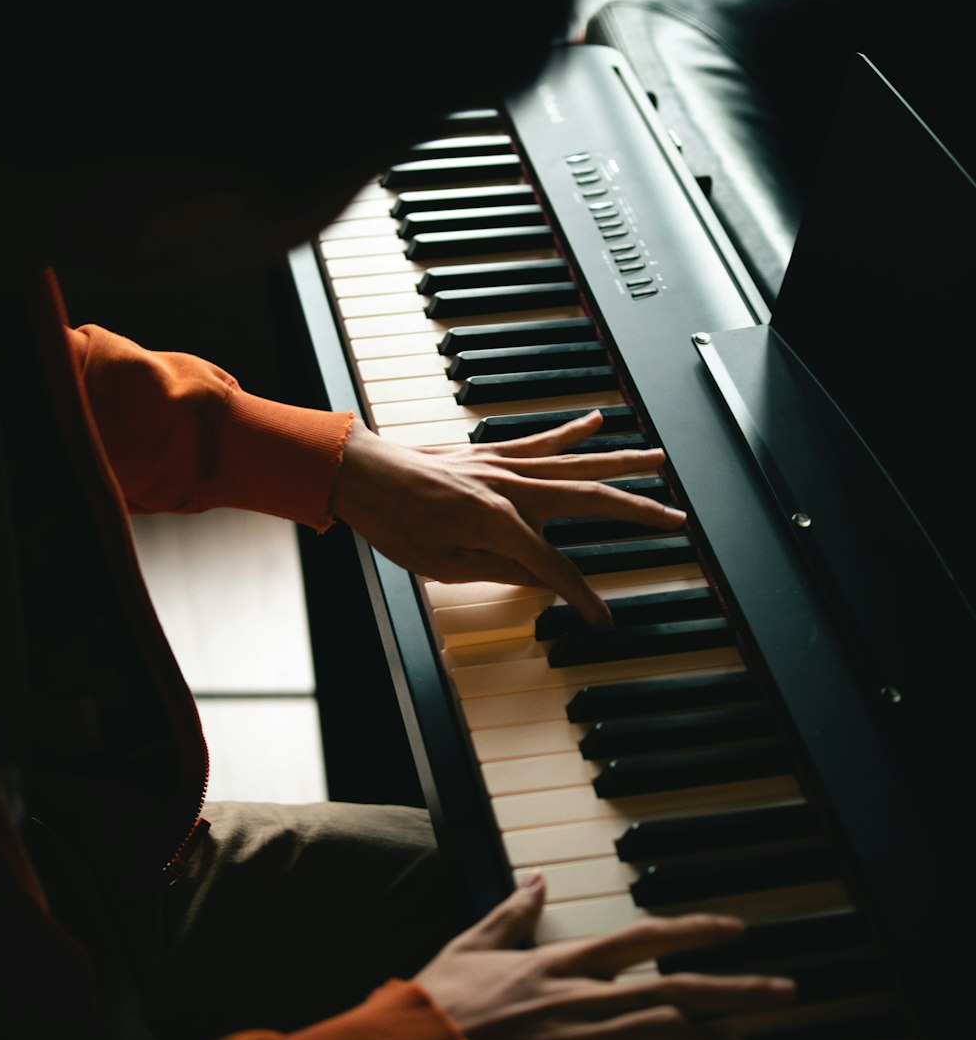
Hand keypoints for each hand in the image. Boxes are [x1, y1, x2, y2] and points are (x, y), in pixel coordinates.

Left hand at [331, 410, 687, 625]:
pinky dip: (570, 431)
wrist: (361, 475)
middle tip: (677, 520)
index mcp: (499, 522)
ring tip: (660, 460)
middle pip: (591, 500)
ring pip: (577, 464)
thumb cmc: (394, 522)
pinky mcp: (492, 453)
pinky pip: (541, 442)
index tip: (603, 618)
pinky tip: (597, 421)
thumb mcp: (442, 566)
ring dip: (622, 462)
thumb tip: (541, 577)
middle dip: (639, 512)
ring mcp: (504, 466)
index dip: (582, 596)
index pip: (556, 566)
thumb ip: (498, 569)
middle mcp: (511, 488)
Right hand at [415, 873, 795, 1039]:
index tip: (735, 931)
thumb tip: (537, 879)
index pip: (643, 938)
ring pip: (665, 1038)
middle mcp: (581, 1001)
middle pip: (676, 989)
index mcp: (561, 963)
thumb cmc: (435, 1003)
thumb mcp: (473, 944)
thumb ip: (513, 912)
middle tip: (784, 992)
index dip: (694, 932)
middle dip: (737, 989)